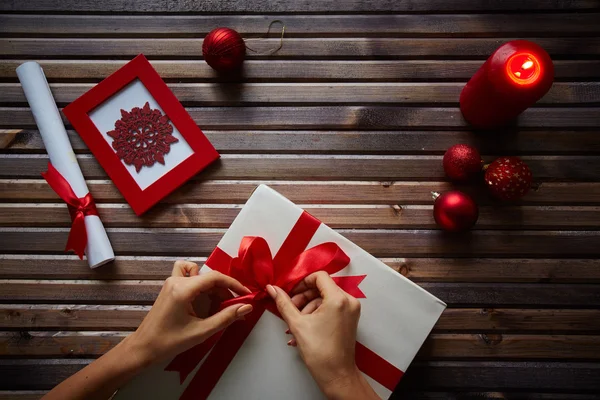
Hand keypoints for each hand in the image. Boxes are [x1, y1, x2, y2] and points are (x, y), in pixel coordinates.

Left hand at [126, 261, 252, 366]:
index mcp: (183, 289)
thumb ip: (225, 317)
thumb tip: (246, 307)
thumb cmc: (169, 342)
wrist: (144, 347)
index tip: (246, 294)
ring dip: (210, 286)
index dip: (233, 284)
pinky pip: (188, 276)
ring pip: (198, 273)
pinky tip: (201, 299)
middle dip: (223, 290)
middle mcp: (176, 281)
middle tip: (233, 307)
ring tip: (216, 304)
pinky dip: (198, 283)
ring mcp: (171, 283)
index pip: (214, 277)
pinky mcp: (170, 288)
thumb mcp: (201, 332)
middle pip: (208, 276)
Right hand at [267, 272, 378, 399]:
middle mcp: (348, 302)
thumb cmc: (321, 353)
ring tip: (295, 324)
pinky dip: (316, 314)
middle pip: (321, 288)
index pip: (319, 276)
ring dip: (307, 308)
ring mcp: (351, 310)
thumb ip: (284, 303)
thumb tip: (273, 289)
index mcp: (338, 299)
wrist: (337, 375)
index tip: (292, 291)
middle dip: (303, 298)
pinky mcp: (350, 318)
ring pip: (325, 299)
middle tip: (291, 309)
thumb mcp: (297, 324)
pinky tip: (303, 328)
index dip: (302, 282)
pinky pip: (331, 308)